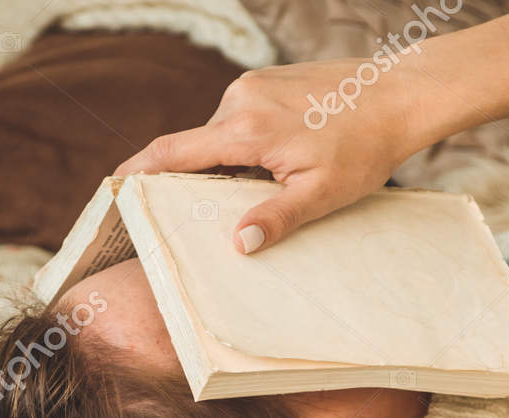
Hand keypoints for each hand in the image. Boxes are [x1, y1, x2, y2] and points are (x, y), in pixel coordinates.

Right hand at [116, 61, 427, 254]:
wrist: (397, 96)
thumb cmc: (363, 147)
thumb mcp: (319, 195)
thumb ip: (275, 219)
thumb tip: (237, 245)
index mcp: (245, 128)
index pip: (172, 153)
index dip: (136, 174)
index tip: (111, 190)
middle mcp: (240, 99)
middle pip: (196, 148)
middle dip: (193, 182)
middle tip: (202, 216)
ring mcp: (253, 85)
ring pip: (220, 135)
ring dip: (228, 165)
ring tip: (266, 188)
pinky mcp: (267, 81)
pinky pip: (240, 119)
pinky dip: (244, 146)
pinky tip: (278, 163)